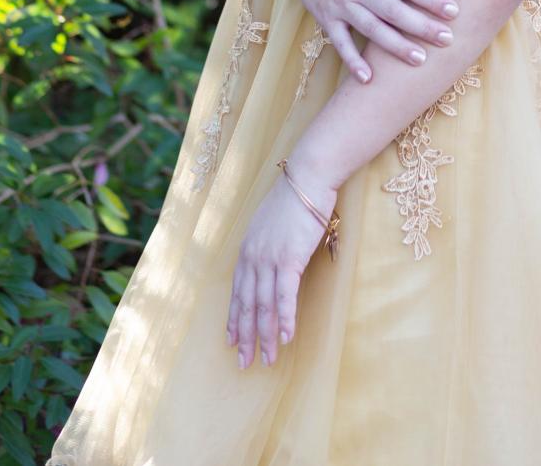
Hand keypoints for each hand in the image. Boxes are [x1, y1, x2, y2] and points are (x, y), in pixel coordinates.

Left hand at [226, 163, 337, 367]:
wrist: (308, 177)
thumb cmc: (296, 198)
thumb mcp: (272, 224)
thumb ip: (267, 246)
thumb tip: (272, 265)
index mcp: (247, 248)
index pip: (236, 292)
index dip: (234, 319)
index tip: (232, 342)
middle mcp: (253, 256)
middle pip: (246, 304)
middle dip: (245, 336)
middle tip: (245, 363)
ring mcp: (270, 257)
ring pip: (264, 305)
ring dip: (265, 336)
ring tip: (268, 359)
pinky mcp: (290, 258)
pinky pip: (284, 295)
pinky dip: (284, 318)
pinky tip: (285, 337)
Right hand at [282, 0, 459, 82]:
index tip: (454, 11)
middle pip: (394, 9)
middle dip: (421, 26)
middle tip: (448, 40)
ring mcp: (341, 3)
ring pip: (371, 28)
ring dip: (395, 46)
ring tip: (420, 60)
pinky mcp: (326, 17)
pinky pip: (340, 42)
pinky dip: (352, 61)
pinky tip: (368, 78)